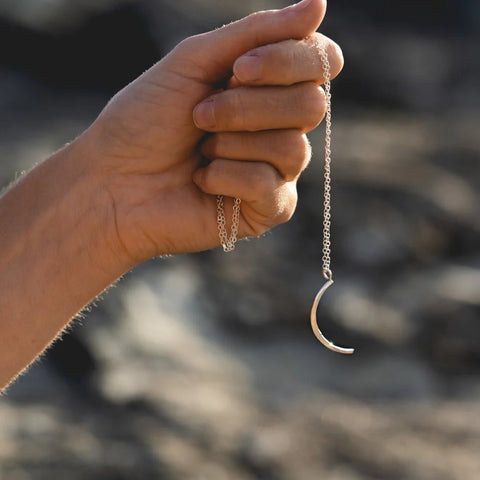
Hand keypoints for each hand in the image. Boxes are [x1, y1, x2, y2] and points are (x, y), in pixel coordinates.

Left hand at [83, 0, 342, 263]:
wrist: (112, 182)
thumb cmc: (145, 120)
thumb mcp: (194, 62)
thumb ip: (256, 33)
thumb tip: (319, 4)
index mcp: (267, 88)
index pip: (320, 64)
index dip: (289, 61)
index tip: (238, 67)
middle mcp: (279, 127)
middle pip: (311, 105)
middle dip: (248, 106)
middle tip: (200, 114)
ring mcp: (276, 170)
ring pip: (294, 149)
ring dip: (233, 143)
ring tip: (199, 150)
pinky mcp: (267, 209)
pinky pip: (272, 186)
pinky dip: (227, 177)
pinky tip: (201, 181)